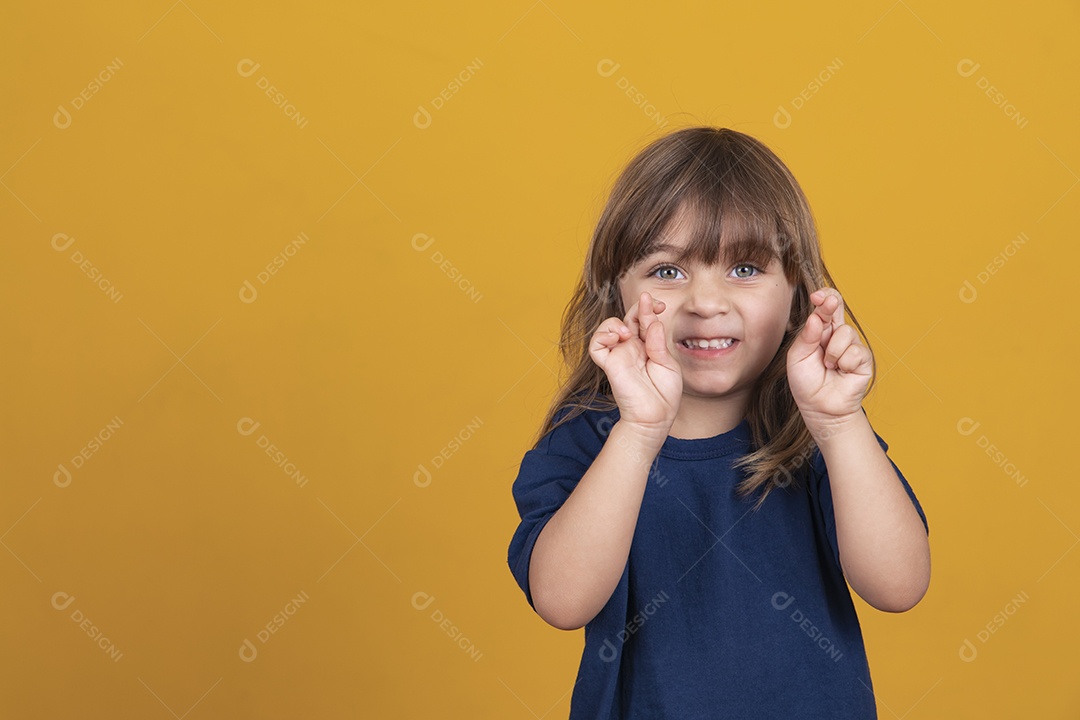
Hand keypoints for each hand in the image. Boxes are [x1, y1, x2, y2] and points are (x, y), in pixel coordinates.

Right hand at [589, 291, 681, 439]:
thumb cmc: (664, 395)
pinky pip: (596, 345)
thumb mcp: (668, 364)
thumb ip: (658, 343)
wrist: (654, 418)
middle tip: (649, 302)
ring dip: (617, 322)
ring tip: (629, 332)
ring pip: (607, 327)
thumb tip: (652, 321)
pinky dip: (603, 335)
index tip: (660, 305)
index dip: (649, 309)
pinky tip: (618, 338)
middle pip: (627, 319)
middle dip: (638, 308)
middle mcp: (632, 348)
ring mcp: (619, 355)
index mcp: (647, 346)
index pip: (644, 321)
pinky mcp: (608, 364)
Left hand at [786, 288, 872, 436]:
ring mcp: (851, 345)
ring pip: (845, 333)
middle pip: (838, 308)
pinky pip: (854, 352)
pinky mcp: (863, 359)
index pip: (824, 306)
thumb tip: (817, 317)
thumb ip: (806, 336)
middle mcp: (836, 334)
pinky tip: (840, 371)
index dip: (823, 297)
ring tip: (828, 366)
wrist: (819, 407)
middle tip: (826, 305)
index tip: (816, 296)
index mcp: (820, 330)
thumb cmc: (806, 382)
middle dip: (831, 305)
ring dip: (832, 351)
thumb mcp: (798, 357)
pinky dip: (843, 363)